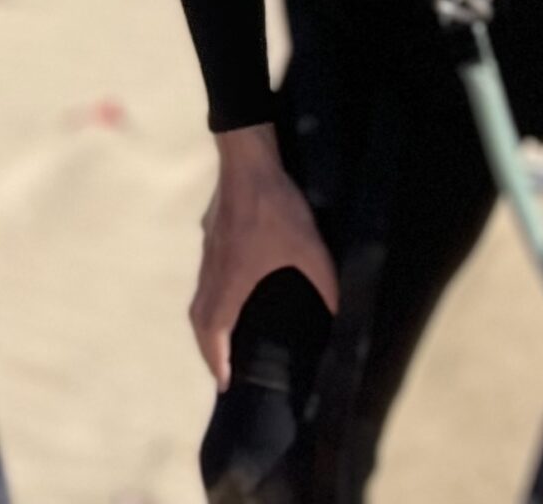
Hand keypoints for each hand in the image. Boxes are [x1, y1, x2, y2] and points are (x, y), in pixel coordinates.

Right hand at [192, 125, 338, 389]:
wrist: (247, 160)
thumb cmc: (275, 206)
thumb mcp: (310, 248)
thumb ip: (326, 283)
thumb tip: (343, 315)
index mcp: (233, 279)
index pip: (215, 328)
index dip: (216, 358)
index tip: (223, 383)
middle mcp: (214, 269)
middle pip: (198, 318)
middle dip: (206, 349)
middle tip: (220, 368)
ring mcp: (208, 251)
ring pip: (199, 297)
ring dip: (207, 324)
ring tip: (221, 339)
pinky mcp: (211, 234)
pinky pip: (205, 277)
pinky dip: (210, 299)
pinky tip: (229, 292)